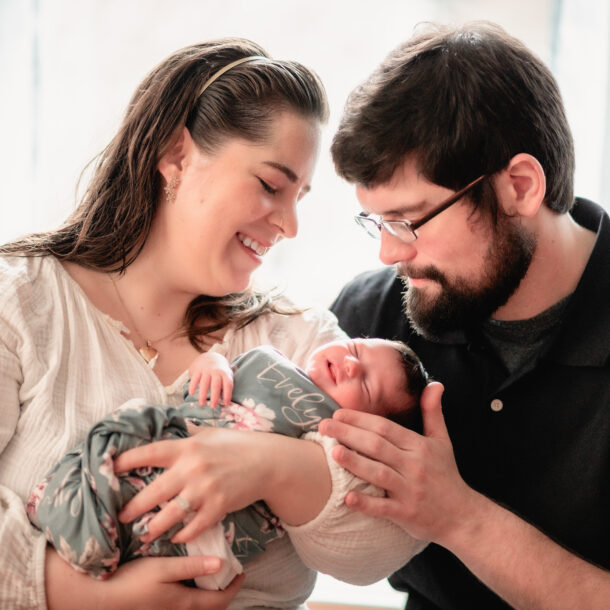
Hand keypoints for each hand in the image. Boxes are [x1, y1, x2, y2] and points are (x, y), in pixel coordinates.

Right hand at [46, 546, 243, 609]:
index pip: (219, 601)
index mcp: (184, 603)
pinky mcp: (155, 609)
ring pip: (195, 607)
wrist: (99, 598)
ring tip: (210, 572)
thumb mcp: (164, 568)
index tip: (242, 572)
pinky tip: (186, 578)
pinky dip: (192, 594)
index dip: (234, 587)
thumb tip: (222, 564)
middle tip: (228, 572)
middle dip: (223, 592)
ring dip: (207, 593)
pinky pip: (182, 606)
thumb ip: (192, 565)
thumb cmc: (132, 581)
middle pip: (209, 607)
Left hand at [114, 427, 268, 543]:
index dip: (127, 460)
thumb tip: (167, 422)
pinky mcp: (218, 507)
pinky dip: (182, 534)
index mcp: (188, 446)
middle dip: (134, 508)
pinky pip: (193, 527)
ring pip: (170, 515)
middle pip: (154, 492)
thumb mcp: (210, 433)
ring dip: (153, 528)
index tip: (109, 468)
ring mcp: (206, 489)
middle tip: (121, 516)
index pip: (150, 452)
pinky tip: (175, 536)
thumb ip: (187, 433)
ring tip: (143, 534)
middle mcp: (193, 468)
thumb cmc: (236, 444)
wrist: (266, 461)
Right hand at [188, 352, 233, 406]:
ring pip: (204, 383)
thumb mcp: (226, 375)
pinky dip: (193, 386)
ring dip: (203, 394)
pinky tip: (192, 393)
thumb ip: (226, 385)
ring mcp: (206, 370)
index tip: (226, 403)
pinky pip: (195, 379)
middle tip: (213, 406)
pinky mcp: (198, 370)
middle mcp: (216, 371)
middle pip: (216, 385)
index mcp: (225, 373)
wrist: (210, 356)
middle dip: (215, 396)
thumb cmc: (220, 370)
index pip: (228, 384)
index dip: (228, 394)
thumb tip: (226, 402)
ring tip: (202, 404)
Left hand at [319, 382, 476, 544]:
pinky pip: (384, 508)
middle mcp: (414, 466)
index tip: (338, 413)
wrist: (463, 517)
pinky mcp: (406, 514)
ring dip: (355, 462)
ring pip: (379, 474)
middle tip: (323, 426)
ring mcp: (410, 490)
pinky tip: (346, 498)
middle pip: (378, 446)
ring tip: (332, 452)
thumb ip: (433, 412)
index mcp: (419, 446)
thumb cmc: (446, 475)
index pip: (386, 428)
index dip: (361, 419)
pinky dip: (366, 504)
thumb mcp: (442, 441)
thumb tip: (435, 384)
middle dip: (349, 434)